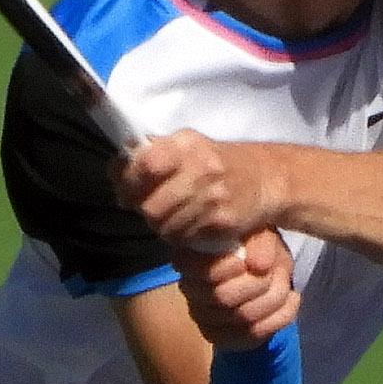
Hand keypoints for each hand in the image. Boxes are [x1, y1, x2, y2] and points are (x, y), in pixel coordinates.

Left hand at [119, 130, 275, 248]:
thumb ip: (150, 154)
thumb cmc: (215, 162)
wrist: (265, 178)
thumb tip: (116, 175)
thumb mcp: (185, 146)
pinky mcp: (223, 222)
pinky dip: (182, 236)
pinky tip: (191, 223)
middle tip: (152, 208)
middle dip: (145, 212)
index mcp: (185, 145)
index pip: (145, 164)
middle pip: (150, 207)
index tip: (125, 191)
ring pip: (166, 228)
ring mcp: (213, 197)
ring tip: (174, 215)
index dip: (127, 182)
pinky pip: (186, 238)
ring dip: (163, 226)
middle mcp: (200, 168)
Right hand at [178, 229, 298, 350]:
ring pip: (243, 317)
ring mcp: (202, 317)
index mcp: (189, 257)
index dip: (226, 267)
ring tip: (287, 283)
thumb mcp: (260, 232)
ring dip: (275, 298)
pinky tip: (293, 300)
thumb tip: (259, 266)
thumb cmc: (255, 245)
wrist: (262, 268)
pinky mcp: (220, 337)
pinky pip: (253, 335)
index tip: (246, 259)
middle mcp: (189, 289)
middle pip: (223, 297)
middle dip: (260, 283)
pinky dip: (281, 317)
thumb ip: (259, 242)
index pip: (201, 271)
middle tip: (277, 270)